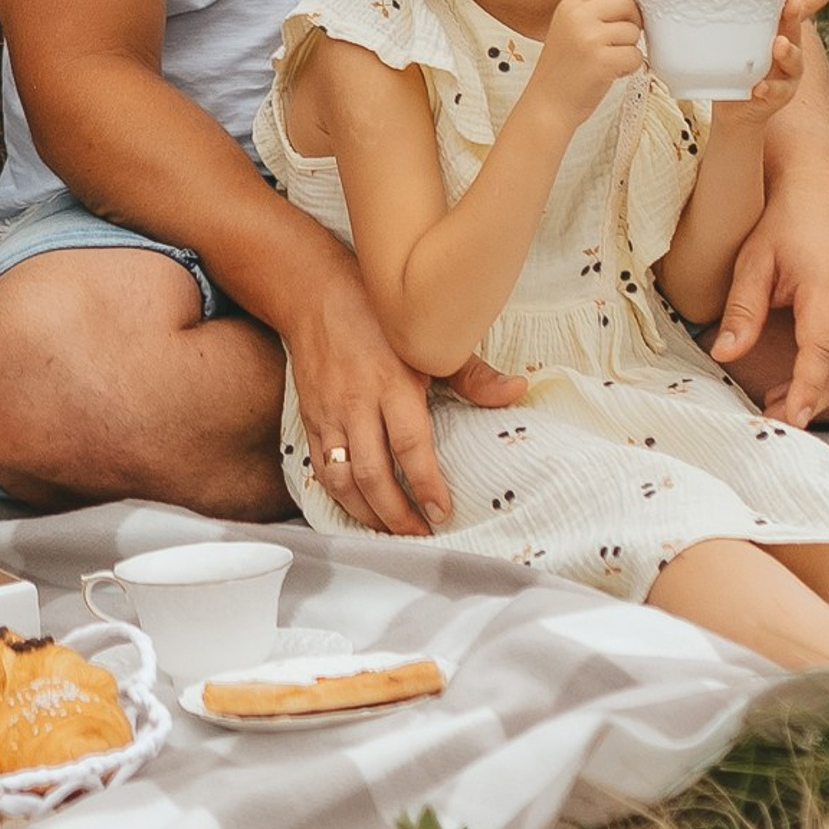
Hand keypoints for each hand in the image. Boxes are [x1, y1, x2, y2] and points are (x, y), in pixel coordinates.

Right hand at [280, 259, 452, 533]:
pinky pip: (320, 469)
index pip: (410, 446)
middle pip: (372, 474)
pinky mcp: (310, 420)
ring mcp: (329, 415)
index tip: (443, 512)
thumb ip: (472, 373)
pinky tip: (360, 510)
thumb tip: (518, 391)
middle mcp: (356, 403)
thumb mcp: (426, 337)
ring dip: (366, 514)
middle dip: (397, 514)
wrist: (312, 293)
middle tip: (422, 535)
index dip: (426, 484)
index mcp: (392, 383)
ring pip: (342, 480)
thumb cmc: (376, 313)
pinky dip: (340, 497)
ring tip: (392, 532)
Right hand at [532, 0, 647, 126]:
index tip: (615, 17)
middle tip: (617, 41)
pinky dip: (629, 67)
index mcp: (567, 6)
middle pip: (626, 2)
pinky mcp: (602, 61)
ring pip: (633, 30)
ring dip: (628, 48)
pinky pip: (635, 55)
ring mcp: (589, 39)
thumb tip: (630, 0)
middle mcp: (577, 18)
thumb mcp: (567, 29)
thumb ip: (592, 11)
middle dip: (630, 22)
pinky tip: (611, 73)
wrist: (547, 106)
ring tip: (608, 60)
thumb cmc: (561, 72)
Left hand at [710, 162, 828, 427]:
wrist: (816, 187)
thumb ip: (742, 311)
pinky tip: (797, 385)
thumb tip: (725, 354)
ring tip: (778, 410)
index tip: (790, 420)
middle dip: (809, 403)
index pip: (821, 355)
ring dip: (818, 393)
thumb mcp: (752, 263)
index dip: (805, 391)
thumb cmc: (782, 221)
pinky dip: (828, 376)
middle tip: (772, 425)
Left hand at [742, 0, 828, 121]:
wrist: (733, 108)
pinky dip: (768, 88)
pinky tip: (760, 87)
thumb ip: (724, 18)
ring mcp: (788, 74)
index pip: (804, 7)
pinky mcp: (779, 96)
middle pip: (795, 29)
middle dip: (795, 15)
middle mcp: (790, 48)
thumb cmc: (734, 64)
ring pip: (793, 61)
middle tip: (792, 3)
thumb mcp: (732, 38)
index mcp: (780, 29)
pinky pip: (776, 92)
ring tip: (778, 45)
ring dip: (786, 52)